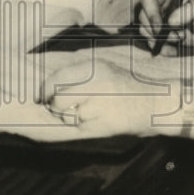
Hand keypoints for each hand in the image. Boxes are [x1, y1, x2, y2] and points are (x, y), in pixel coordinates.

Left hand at [40, 59, 170, 138]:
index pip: (57, 78)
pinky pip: (80, 127)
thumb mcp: (103, 70)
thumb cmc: (123, 87)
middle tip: (61, 108)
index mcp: (93, 68)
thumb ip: (77, 76)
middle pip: (58, 100)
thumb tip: (48, 88)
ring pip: (67, 116)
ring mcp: (99, 105)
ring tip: (85, 113)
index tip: (41, 97)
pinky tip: (95, 120)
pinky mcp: (104, 123)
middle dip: (56, 107)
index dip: (45, 90)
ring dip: (70, 117)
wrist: (152, 103)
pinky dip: (82, 126)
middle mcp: (95, 84)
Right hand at [137, 0, 193, 55]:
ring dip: (159, 40)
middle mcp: (158, 5)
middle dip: (157, 31)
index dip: (151, 14)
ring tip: (180, 38)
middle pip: (142, 17)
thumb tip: (171, 22)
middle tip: (178, 36)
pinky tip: (177, 47)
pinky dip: (163, 48)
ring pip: (144, 30)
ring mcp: (157, 19)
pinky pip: (153, 42)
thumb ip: (189, 12)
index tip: (161, 28)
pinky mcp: (160, 33)